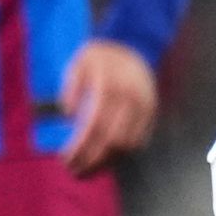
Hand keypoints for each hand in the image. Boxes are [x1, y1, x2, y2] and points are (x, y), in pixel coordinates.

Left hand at [57, 38, 160, 177]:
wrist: (134, 44)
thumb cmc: (100, 56)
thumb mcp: (78, 62)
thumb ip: (70, 87)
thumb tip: (68, 117)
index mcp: (109, 85)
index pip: (93, 126)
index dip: (79, 148)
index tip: (64, 159)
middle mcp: (129, 98)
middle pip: (110, 141)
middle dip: (90, 161)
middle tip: (73, 170)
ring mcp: (144, 107)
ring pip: (126, 146)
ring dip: (106, 161)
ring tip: (87, 167)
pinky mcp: (151, 113)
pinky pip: (138, 141)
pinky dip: (122, 154)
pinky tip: (105, 158)